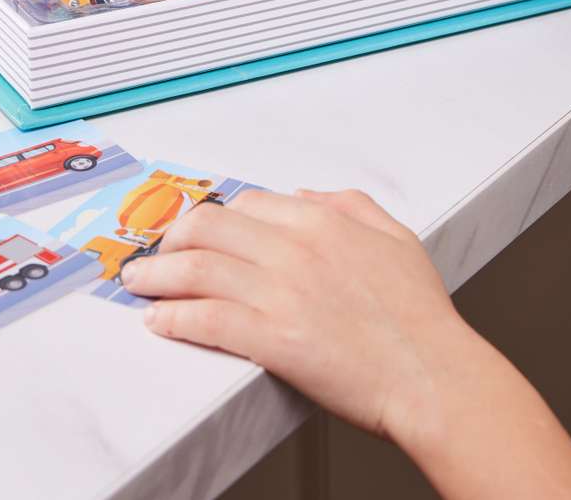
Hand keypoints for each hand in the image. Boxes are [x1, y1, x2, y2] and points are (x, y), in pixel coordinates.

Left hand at [119, 187, 476, 443]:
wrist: (433, 375)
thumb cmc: (419, 315)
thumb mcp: (394, 236)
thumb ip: (348, 204)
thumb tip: (304, 196)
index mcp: (322, 220)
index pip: (245, 205)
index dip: (212, 218)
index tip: (194, 232)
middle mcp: (295, 248)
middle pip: (208, 227)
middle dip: (170, 238)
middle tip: (153, 254)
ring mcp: (282, 293)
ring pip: (197, 269)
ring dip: (157, 275)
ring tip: (137, 285)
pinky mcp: (274, 340)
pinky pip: (208, 320)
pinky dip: (174, 318)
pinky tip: (159, 321)